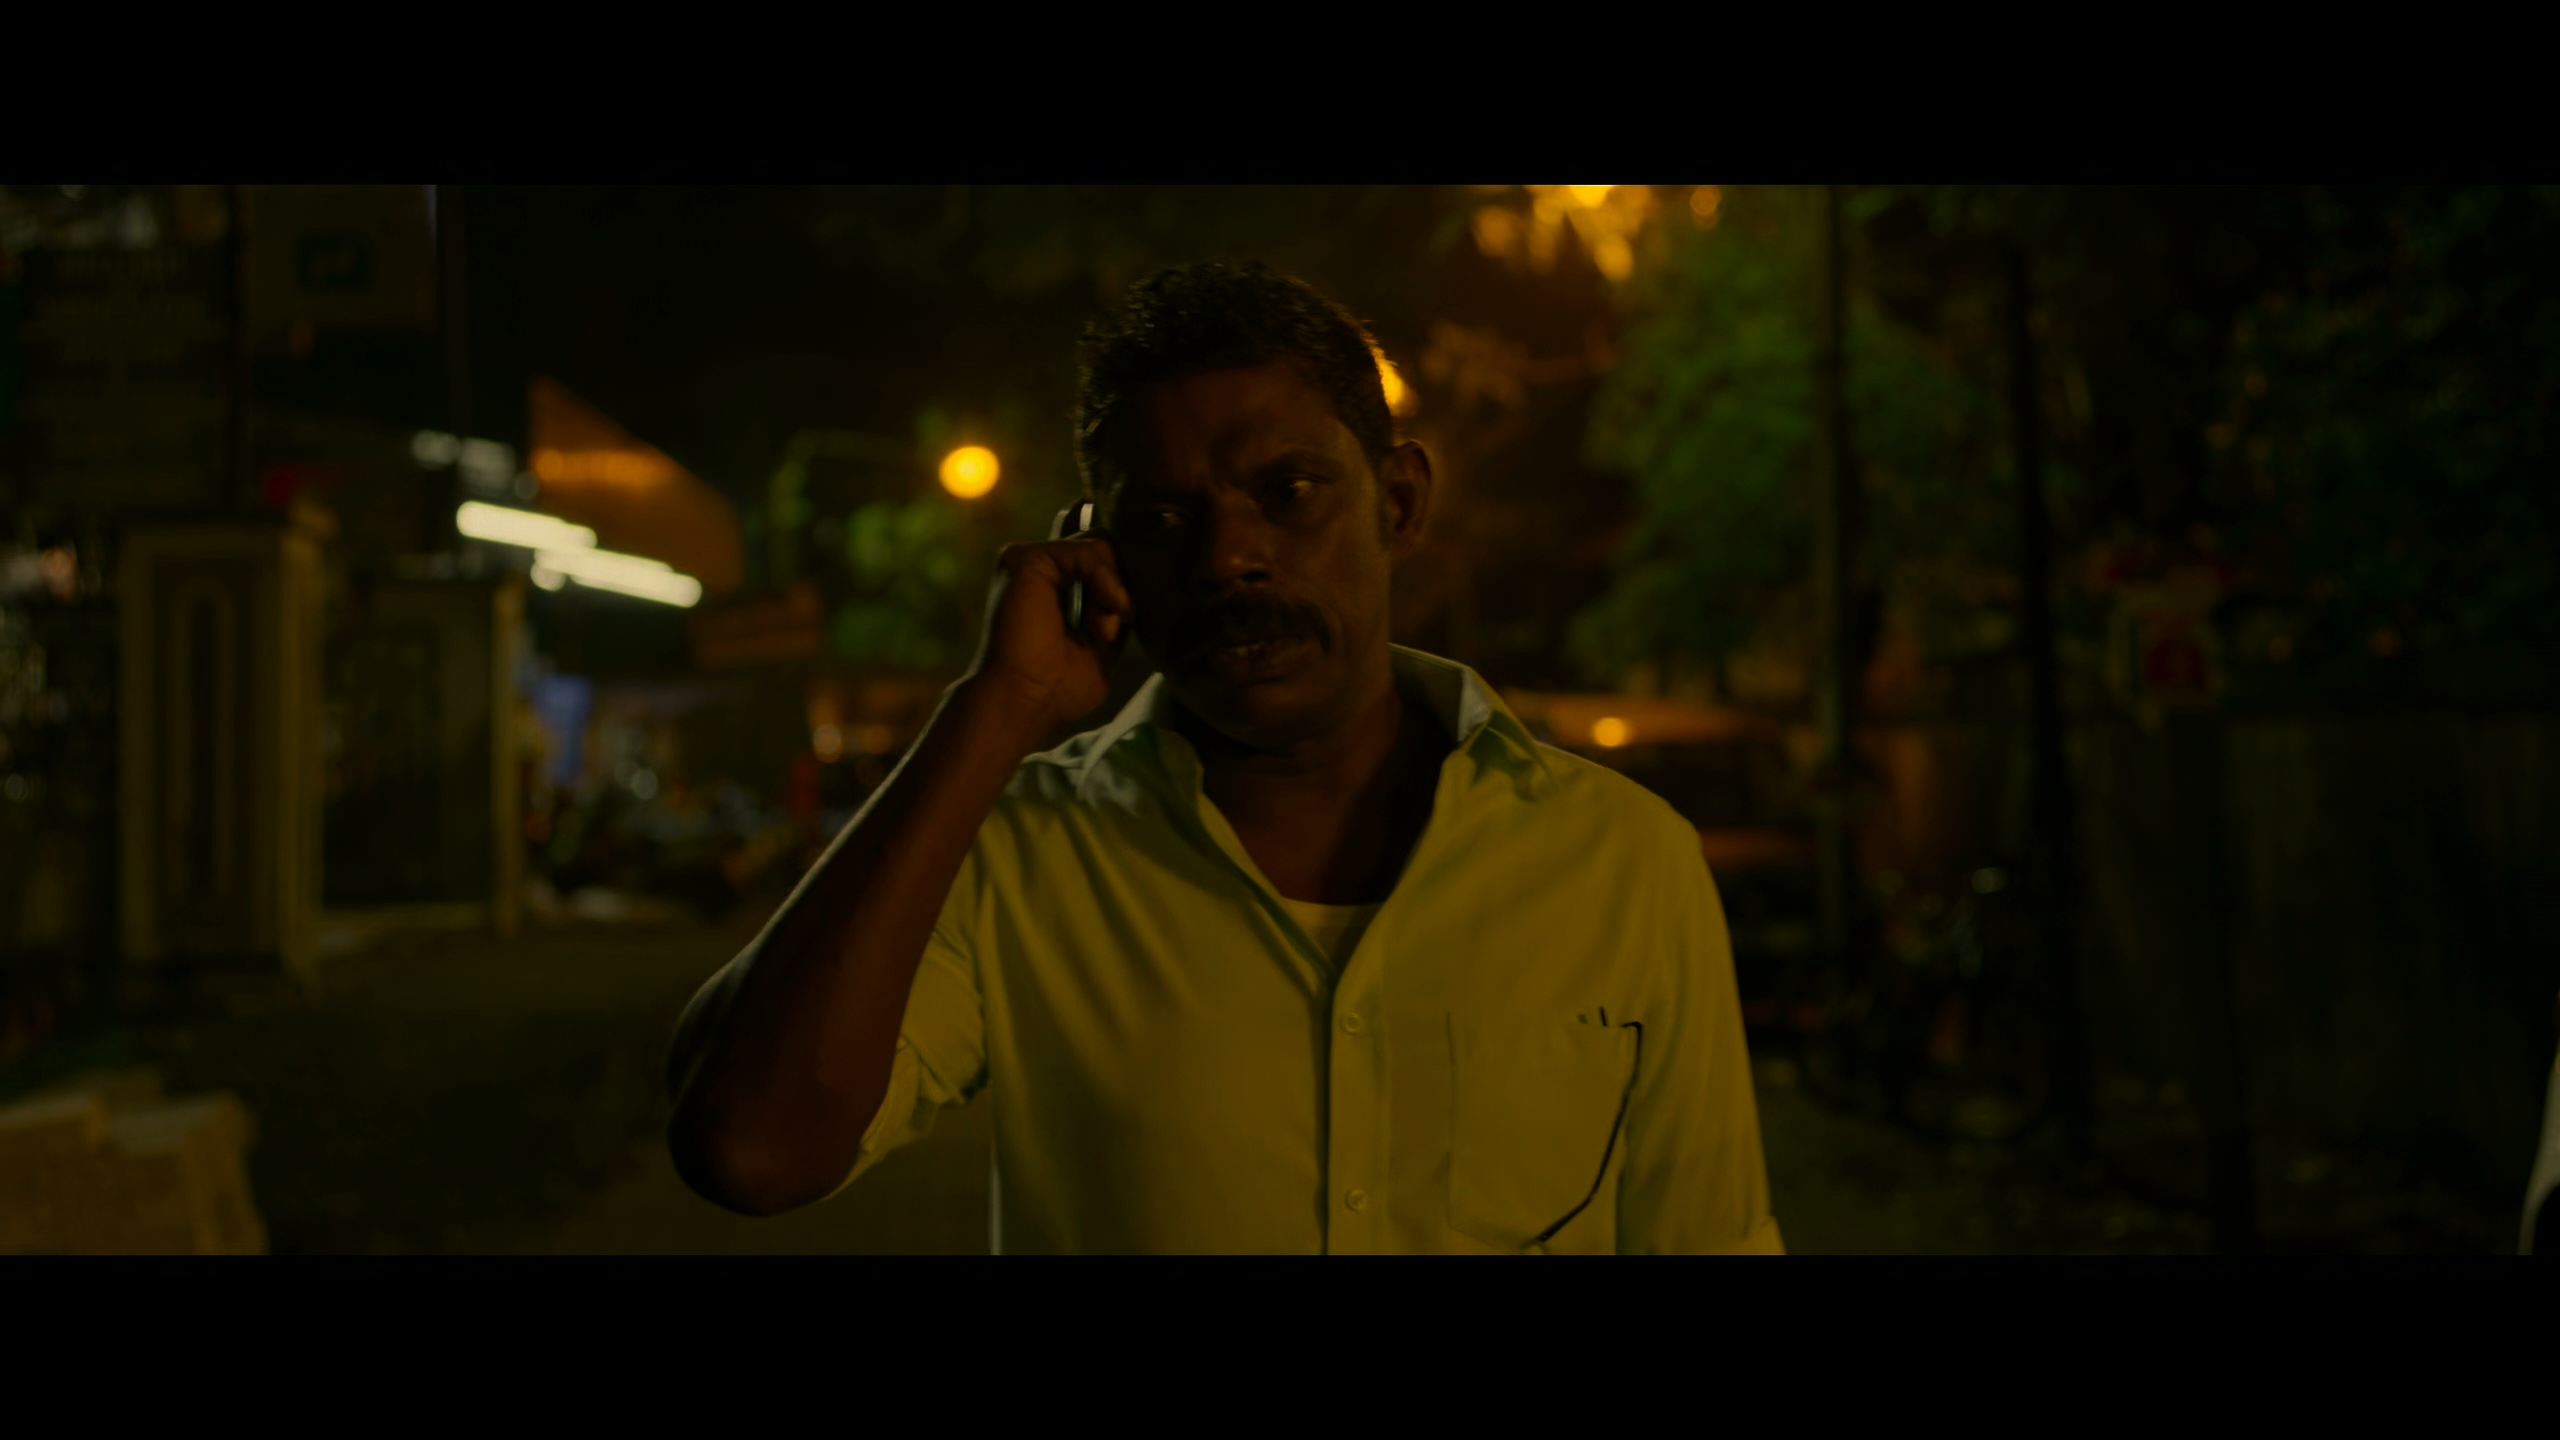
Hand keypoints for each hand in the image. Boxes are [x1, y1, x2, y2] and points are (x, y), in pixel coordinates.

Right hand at [960, 536, 1134, 735]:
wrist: (1026, 699)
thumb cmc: (1059, 686)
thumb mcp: (1102, 645)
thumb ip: (1112, 611)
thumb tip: (1130, 591)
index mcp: (1055, 588)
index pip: (1102, 563)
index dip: (1124, 585)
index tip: (1126, 622)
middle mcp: (1041, 570)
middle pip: (1103, 550)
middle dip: (1121, 585)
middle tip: (1112, 629)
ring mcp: (1031, 561)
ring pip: (1099, 547)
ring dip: (1115, 587)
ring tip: (1104, 627)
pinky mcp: (1026, 558)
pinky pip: (1086, 550)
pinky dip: (1106, 578)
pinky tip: (1109, 607)